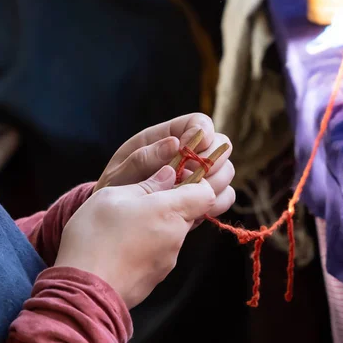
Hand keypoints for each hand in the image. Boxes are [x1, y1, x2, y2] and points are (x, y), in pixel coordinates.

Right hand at [55, 166, 215, 307]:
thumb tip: (168, 175)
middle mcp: (176, 237)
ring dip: (158, 225)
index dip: (198, 183)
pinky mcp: (158, 277)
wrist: (83, 290)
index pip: (207, 194)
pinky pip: (161, 252)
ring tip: (126, 224)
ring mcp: (169, 260)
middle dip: (174, 203)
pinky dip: (149, 245)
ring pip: (174, 233)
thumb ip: (145, 185)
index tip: (179, 176)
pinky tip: (124, 245)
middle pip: (190, 214)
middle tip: (144, 198)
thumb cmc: (94, 237)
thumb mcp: (112, 196)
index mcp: (170, 211)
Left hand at [94, 113, 234, 218]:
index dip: (204, 134)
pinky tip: (195, 211)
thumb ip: (143, 158)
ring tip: (188, 197)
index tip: (193, 151)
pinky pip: (226, 196)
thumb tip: (174, 144)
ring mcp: (200, 176)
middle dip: (212, 163)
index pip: (200, 123)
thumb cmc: (115, 190)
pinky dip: (216, 203)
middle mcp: (189, 153)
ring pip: (227, 172)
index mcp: (167, 137)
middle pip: (222, 145)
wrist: (116, 219)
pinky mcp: (204, 198)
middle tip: (190, 179)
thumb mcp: (120, 173)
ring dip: (214, 184)